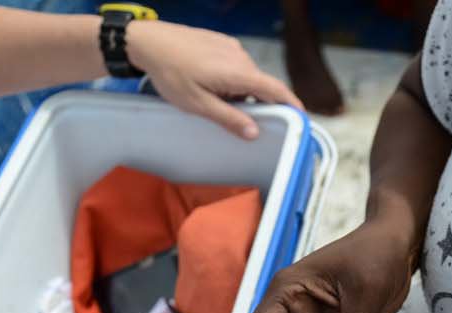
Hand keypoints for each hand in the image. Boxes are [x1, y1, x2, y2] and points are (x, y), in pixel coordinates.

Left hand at [126, 21, 302, 138]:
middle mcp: (241, 57)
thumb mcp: (198, 104)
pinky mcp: (222, 43)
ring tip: (213, 101)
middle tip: (241, 122)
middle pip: (261, 86)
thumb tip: (253, 132)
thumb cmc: (171, 73)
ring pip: (247, 77)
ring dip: (240, 93)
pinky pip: (236, 66)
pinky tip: (209, 85)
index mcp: (238, 72)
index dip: (292, 105)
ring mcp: (231, 47)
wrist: (150, 42)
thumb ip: (228, 118)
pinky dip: (231, 80)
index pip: (276, 90)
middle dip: (256, 104)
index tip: (302, 120)